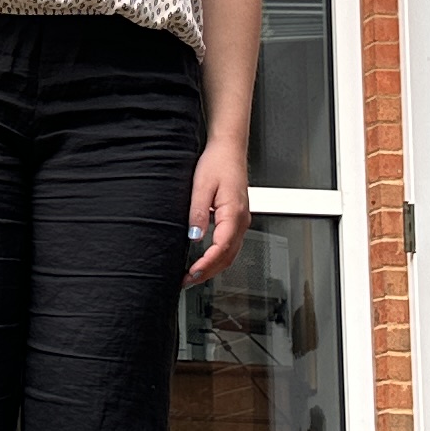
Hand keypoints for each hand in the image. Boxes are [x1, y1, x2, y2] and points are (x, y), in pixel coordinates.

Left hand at [185, 142, 250, 283]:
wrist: (229, 149)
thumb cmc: (218, 163)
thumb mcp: (201, 186)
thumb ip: (198, 213)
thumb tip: (194, 236)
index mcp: (234, 214)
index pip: (221, 248)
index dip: (206, 264)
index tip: (192, 273)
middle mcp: (242, 220)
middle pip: (228, 257)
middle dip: (209, 272)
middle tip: (188, 281)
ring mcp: (242, 221)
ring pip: (230, 253)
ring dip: (213, 267)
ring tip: (194, 275)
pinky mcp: (237, 219)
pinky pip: (230, 244)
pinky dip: (218, 257)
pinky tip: (205, 259)